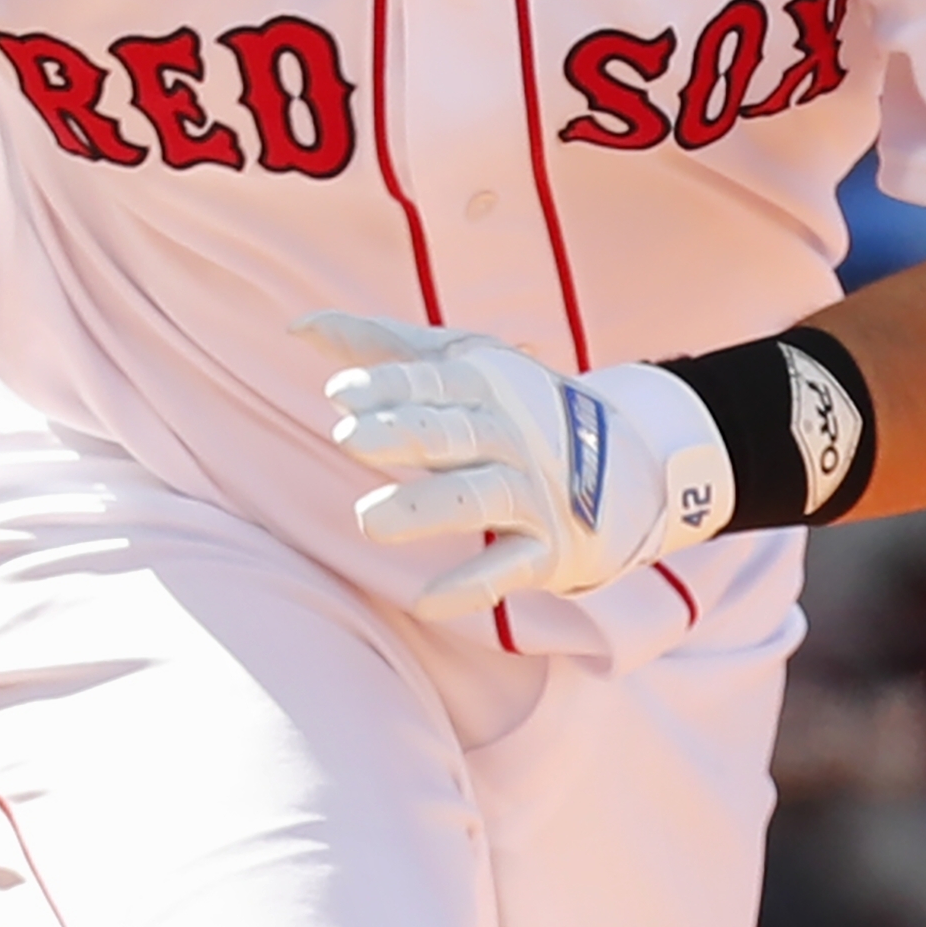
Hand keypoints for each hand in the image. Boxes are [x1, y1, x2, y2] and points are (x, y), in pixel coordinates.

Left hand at [300, 311, 734, 618]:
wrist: (628, 465)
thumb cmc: (515, 406)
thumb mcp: (460, 364)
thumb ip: (380, 345)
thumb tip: (298, 326)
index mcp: (488, 385)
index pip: (434, 384)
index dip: (390, 385)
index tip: (340, 392)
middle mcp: (512, 435)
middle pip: (453, 434)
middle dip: (404, 434)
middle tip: (346, 438)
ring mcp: (533, 493)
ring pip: (478, 500)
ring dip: (426, 509)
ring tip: (368, 521)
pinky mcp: (548, 548)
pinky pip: (507, 568)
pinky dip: (470, 585)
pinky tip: (426, 601)